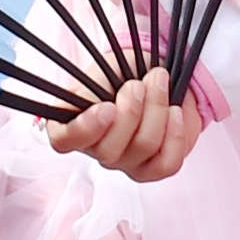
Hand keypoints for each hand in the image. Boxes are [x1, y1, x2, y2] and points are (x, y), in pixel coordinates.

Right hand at [50, 70, 197, 180]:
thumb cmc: (124, 73)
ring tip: (159, 83)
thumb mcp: (102, 71)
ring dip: (157, 109)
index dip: (84, 129)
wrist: (156, 77)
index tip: (107, 107)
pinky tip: (175, 111)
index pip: (63, 140)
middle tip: (138, 84)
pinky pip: (167, 163)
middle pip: (109, 150)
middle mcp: (96, 149)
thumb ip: (91, 88)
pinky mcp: (152, 168)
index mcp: (73, 124)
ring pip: (143, 147)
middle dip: (132, 110)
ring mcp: (124, 162)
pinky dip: (176, 133)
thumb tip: (89, 100)